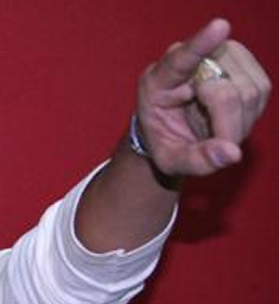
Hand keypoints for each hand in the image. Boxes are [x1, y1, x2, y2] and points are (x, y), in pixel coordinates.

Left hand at [137, 18, 270, 175]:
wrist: (171, 130)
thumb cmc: (166, 142)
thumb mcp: (170, 161)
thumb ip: (197, 161)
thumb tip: (232, 153)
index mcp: (157, 82)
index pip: (180, 60)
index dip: (201, 44)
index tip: (220, 26)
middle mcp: (187, 63)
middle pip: (224, 90)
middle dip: (226, 126)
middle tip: (214, 143)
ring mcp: (216, 58)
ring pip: (249, 90)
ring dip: (240, 121)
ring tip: (216, 128)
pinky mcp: (241, 62)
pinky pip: (261, 89)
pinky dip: (250, 113)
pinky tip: (230, 117)